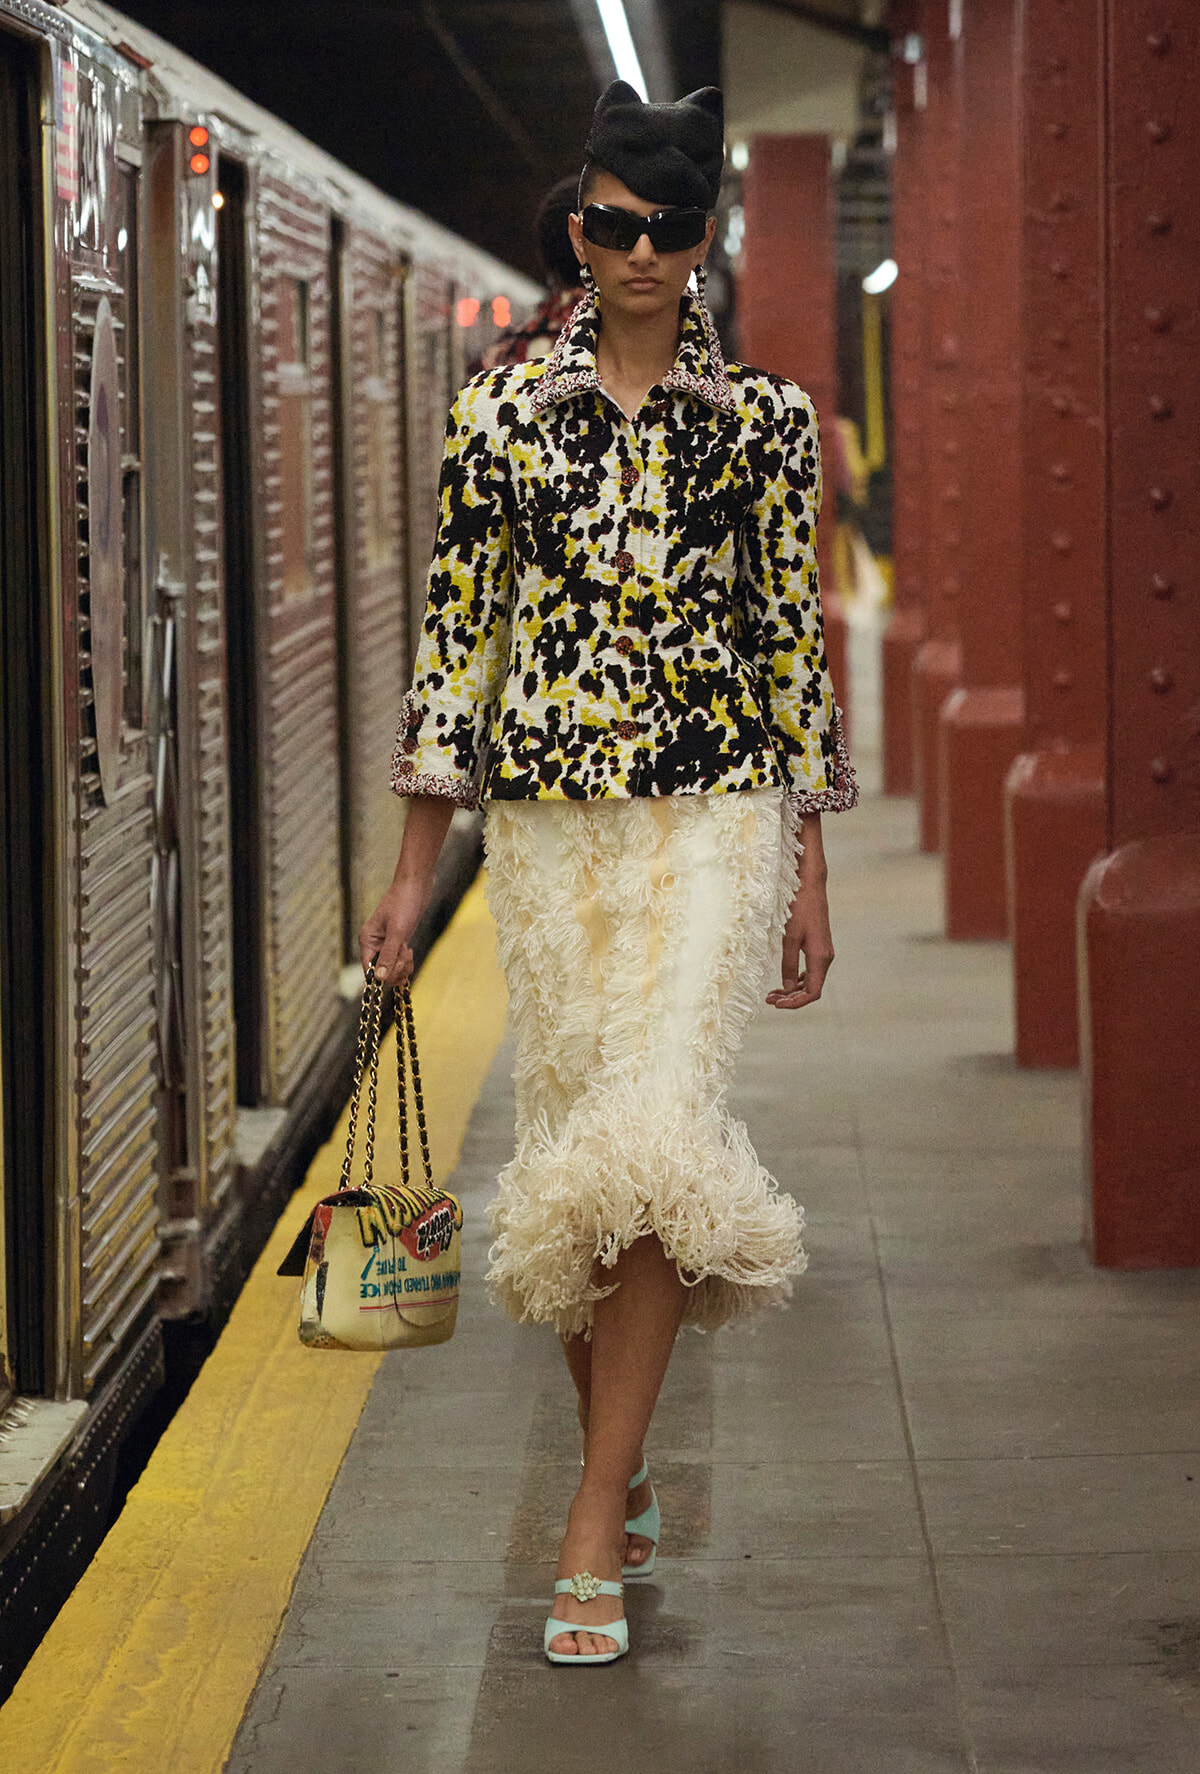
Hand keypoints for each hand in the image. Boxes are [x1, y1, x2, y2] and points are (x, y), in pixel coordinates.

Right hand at [358, 880, 425, 987]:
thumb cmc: (404, 903)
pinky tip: (409, 950)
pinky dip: (406, 960)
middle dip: (396, 968)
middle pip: (382, 972)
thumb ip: (388, 955)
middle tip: (405, 953)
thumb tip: (379, 978)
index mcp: (367, 940)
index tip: (397, 973)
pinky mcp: (397, 943)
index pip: (369, 969)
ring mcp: (386, 944)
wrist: (416, 886)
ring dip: (403, 964)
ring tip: (408, 950)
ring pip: (392, 968)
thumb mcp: (397, 931)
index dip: (382, 975)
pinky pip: (399, 961)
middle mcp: (374, 944)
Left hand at [767, 877, 833, 1010]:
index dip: (795, 1003)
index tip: (776, 1004)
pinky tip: (785, 980)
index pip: (812, 993)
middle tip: (769, 999)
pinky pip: (811, 970)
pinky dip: (798, 979)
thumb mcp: (789, 938)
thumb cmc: (799, 908)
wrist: (810, 884)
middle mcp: (825, 957)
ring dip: (793, 989)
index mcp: (820, 957)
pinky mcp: (819, 945)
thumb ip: (788, 965)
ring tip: (773, 992)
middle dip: (791, 998)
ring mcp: (823, 951)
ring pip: (811, 981)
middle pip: (812, 989)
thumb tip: (788, 989)